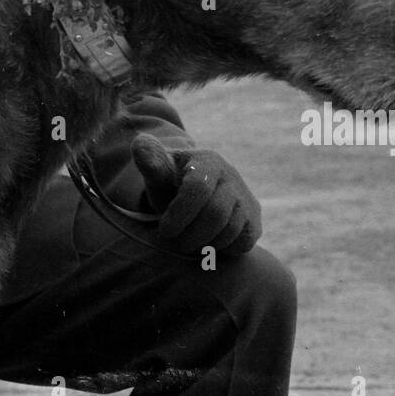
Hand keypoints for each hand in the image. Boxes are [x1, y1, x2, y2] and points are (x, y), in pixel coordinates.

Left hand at [132, 135, 261, 256]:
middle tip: (173, 243)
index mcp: (207, 161)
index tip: (164, 230)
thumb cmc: (170, 183)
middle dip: (190, 235)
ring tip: (186, 243)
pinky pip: (243, 243)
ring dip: (204, 245)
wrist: (192, 194)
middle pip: (216, 214)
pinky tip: (205, 243)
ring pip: (230, 231)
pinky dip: (222, 250)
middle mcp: (232, 176)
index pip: (198, 188)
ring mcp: (246, 199)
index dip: (180, 214)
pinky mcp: (254, 220)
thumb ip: (150, 160)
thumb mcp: (158, 172)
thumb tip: (140, 146)